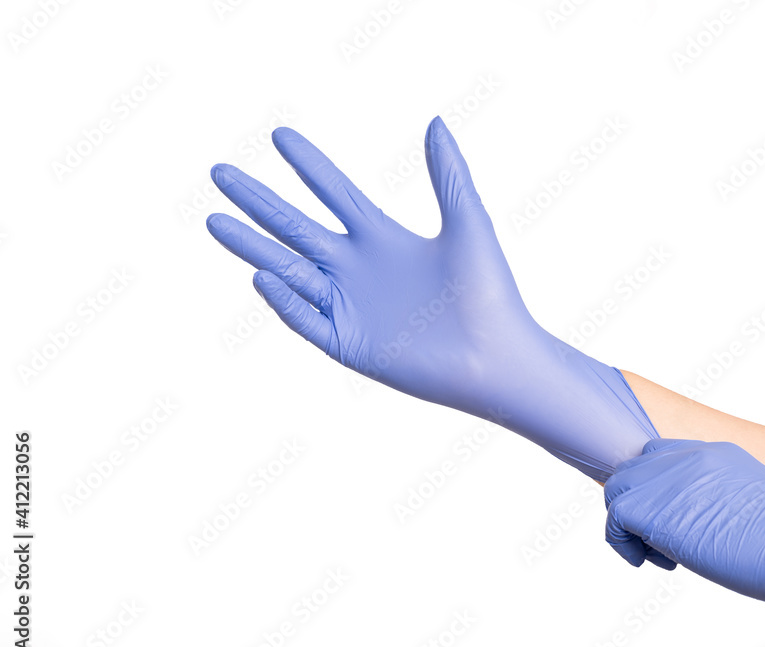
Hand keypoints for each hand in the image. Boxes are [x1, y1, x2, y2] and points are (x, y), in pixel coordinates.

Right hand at [207, 117, 656, 479]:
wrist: (496, 356)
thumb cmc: (490, 293)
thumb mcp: (467, 224)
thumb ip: (448, 175)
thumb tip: (435, 120)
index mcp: (383, 240)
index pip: (334, 194)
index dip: (308, 165)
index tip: (279, 135)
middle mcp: (358, 270)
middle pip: (296, 228)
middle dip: (259, 202)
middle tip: (220, 173)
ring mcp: (350, 308)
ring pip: (289, 271)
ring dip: (253, 247)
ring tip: (216, 220)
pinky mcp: (349, 344)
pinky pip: (306, 320)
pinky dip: (284, 299)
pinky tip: (263, 275)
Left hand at [604, 438, 764, 627]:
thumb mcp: (751, 505)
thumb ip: (718, 500)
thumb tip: (698, 525)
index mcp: (714, 453)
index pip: (658, 455)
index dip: (655, 490)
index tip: (672, 523)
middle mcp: (688, 457)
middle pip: (632, 471)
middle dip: (638, 509)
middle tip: (663, 545)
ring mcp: (671, 480)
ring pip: (618, 490)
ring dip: (630, 527)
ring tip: (663, 556)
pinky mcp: (657, 510)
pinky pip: (614, 517)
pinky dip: (624, 543)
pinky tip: (658, 562)